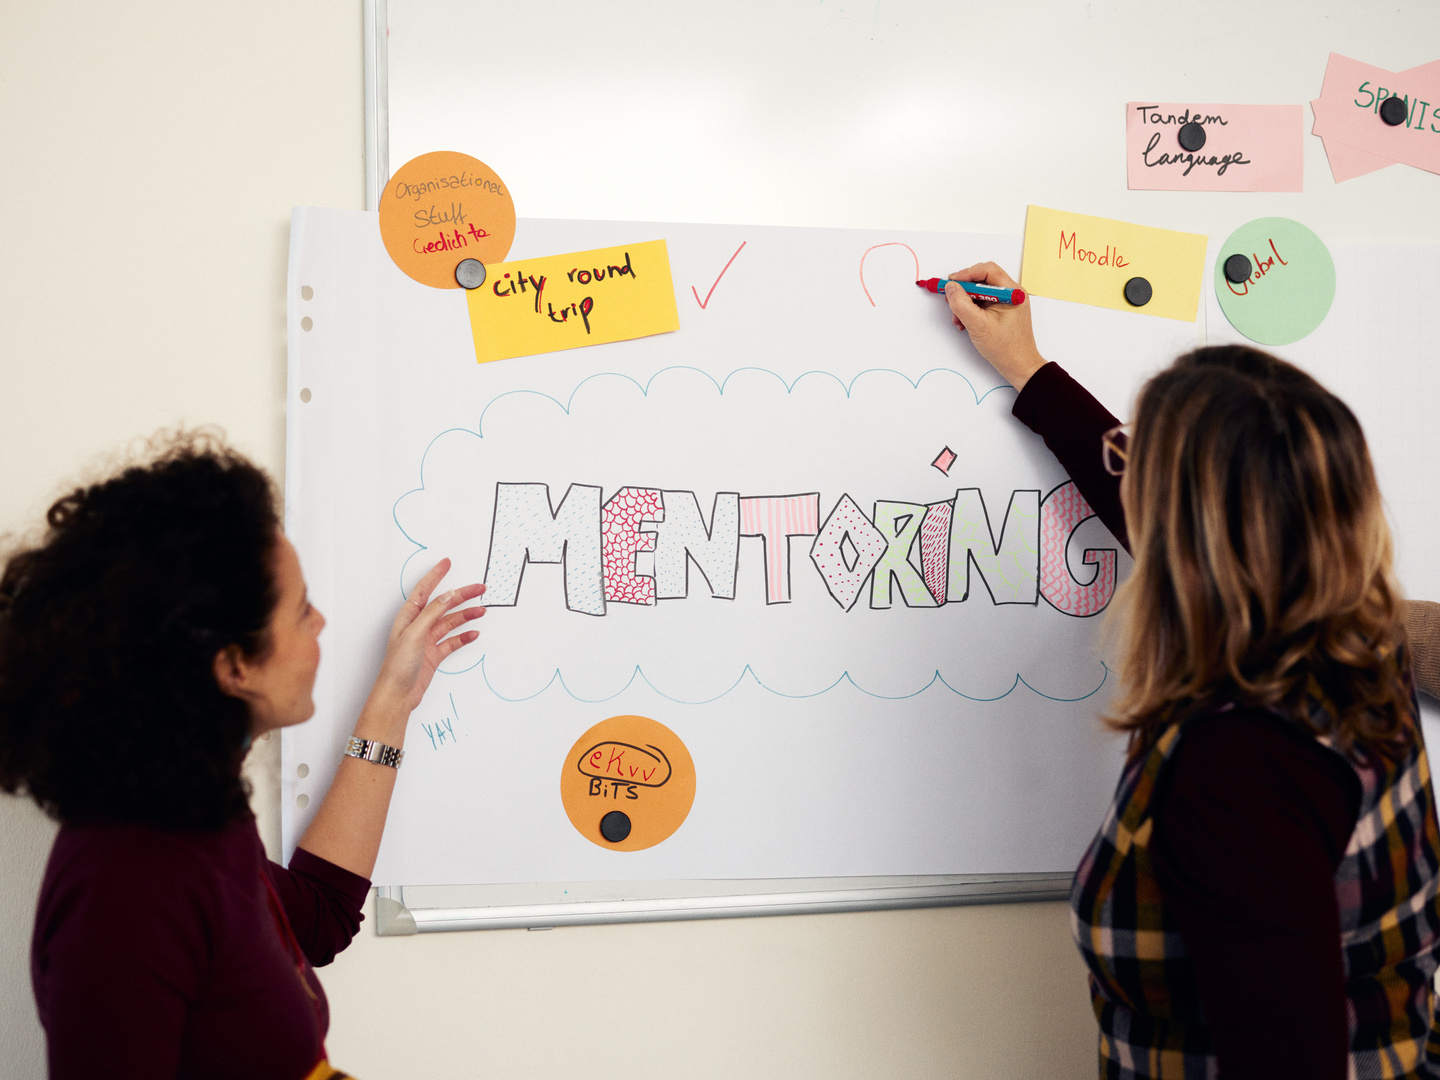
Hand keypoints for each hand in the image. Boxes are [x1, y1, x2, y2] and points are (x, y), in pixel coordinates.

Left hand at [370, 559, 485, 714]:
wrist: (398, 694)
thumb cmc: (398, 665)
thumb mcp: (414, 634)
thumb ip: (432, 613)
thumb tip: (446, 595)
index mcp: (409, 617)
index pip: (424, 590)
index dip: (435, 576)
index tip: (446, 563)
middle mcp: (418, 625)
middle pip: (443, 605)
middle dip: (461, 595)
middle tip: (479, 587)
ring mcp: (427, 640)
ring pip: (451, 622)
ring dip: (466, 615)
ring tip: (481, 610)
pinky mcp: (435, 654)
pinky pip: (453, 641)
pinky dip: (464, 636)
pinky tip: (474, 633)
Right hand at [945, 262, 1046, 391]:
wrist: (1018, 366)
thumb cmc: (1005, 348)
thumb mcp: (978, 325)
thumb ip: (961, 304)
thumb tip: (950, 287)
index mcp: (1012, 292)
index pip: (987, 270)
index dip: (966, 274)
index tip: (951, 283)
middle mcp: (1011, 293)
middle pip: (982, 280)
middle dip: (964, 290)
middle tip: (950, 298)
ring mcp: (1007, 302)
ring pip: (980, 292)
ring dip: (965, 302)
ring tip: (957, 318)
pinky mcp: (1002, 310)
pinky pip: (983, 303)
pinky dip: (971, 310)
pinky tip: (964, 322)